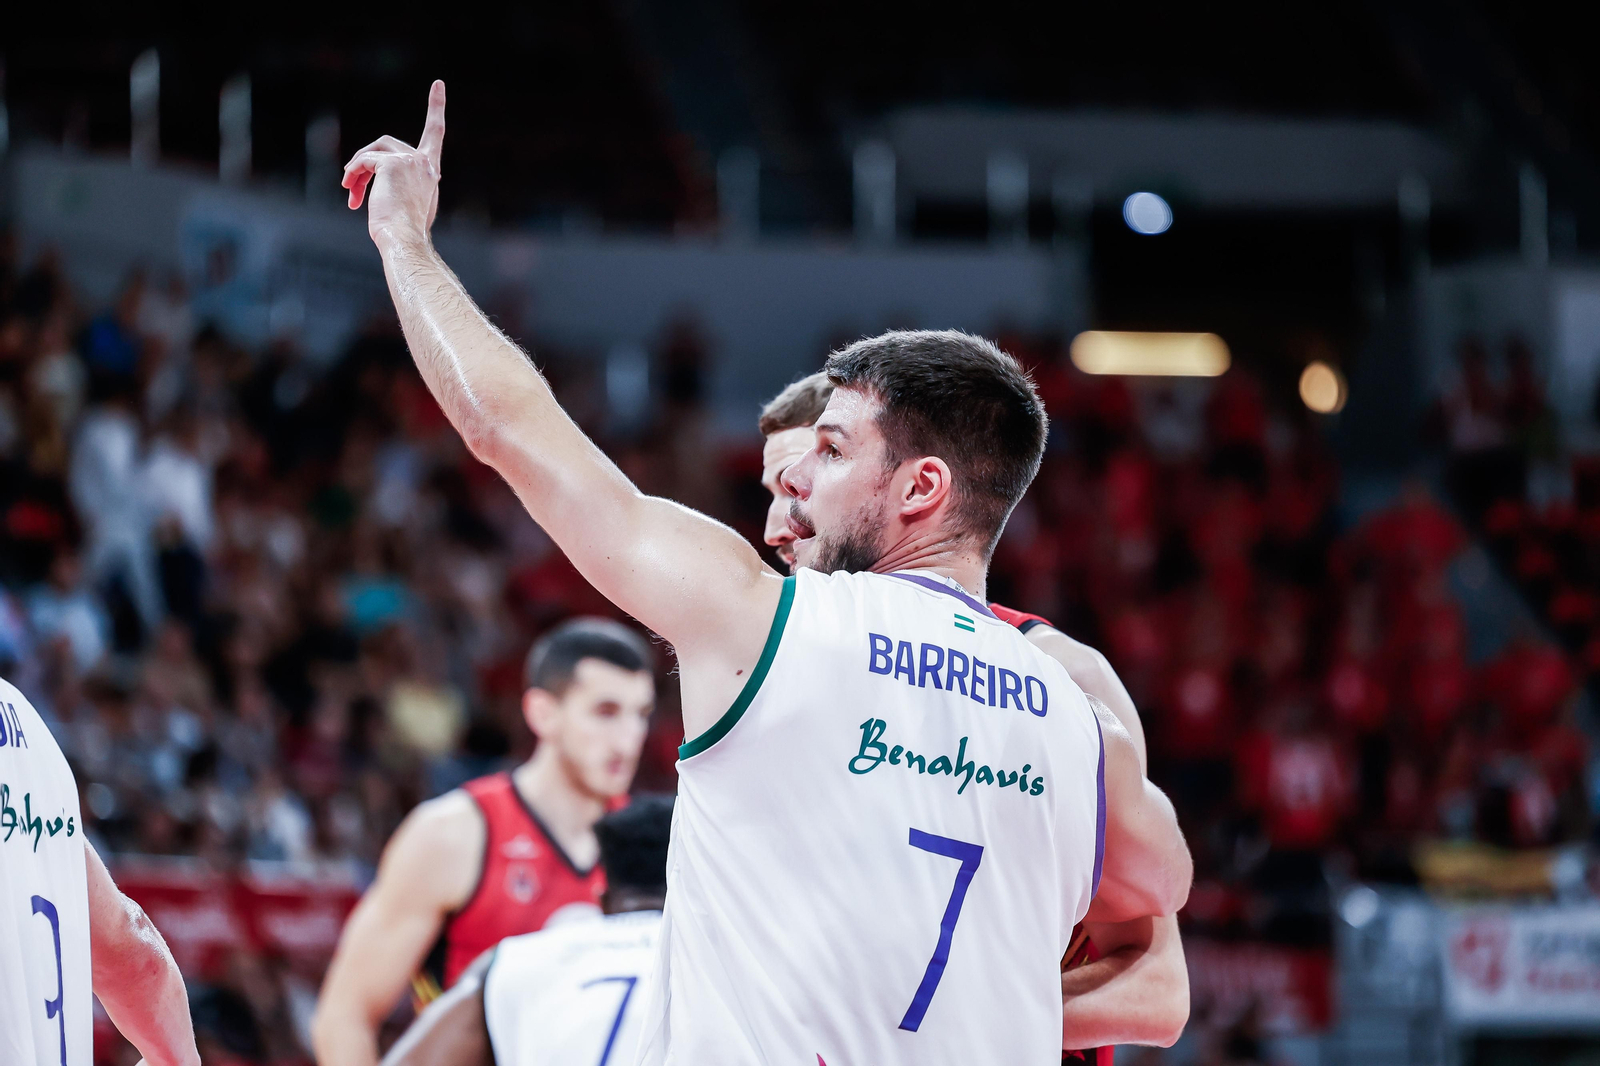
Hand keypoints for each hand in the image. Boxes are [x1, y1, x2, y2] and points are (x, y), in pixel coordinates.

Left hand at [343, 80, 446, 246]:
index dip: (436, 107)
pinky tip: (349, 190)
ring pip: (373, 152)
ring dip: (357, 169)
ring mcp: (411, 161)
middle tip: (349, 186)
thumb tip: (368, 181)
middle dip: (365, 163)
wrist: (405, 240)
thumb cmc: (403, 232)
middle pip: (387, 145)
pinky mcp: (392, 164)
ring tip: (348, 190)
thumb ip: (399, 186)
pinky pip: (364, 161)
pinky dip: (352, 174)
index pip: (435, 134)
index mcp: (431, 173)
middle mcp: (425, 164)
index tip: (438, 84)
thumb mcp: (406, 206)